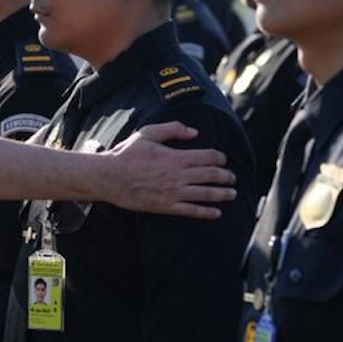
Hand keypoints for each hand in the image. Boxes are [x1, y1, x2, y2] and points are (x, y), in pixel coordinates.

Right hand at [107, 124, 234, 218]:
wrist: (110, 177)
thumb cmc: (128, 154)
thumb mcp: (148, 133)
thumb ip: (173, 129)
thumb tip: (194, 132)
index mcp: (177, 156)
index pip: (208, 157)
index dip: (220, 158)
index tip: (223, 159)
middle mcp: (179, 175)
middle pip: (212, 175)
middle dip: (226, 176)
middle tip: (232, 177)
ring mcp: (174, 192)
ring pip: (206, 194)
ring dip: (223, 194)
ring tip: (232, 194)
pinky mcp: (167, 206)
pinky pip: (192, 210)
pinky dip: (207, 212)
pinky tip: (217, 213)